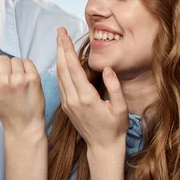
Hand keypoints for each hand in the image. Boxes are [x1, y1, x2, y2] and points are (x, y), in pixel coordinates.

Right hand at [0, 27, 44, 134]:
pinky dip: (27, 68)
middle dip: (4, 65)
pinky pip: (27, 61)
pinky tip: (26, 81)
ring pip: (15, 59)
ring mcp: (18, 80)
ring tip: (17, 83)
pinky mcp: (33, 79)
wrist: (24, 124)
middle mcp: (1, 81)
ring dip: (16, 68)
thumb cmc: (4, 108)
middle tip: (8, 81)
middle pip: (1, 57)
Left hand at [56, 27, 127, 179]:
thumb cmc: (115, 128)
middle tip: (59, 31)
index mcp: (86, 97)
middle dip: (60, 48)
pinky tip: (61, 61)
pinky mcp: (66, 106)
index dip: (67, 49)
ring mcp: (67, 103)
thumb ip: (114, 87)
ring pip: (59, 75)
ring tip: (59, 41)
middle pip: (63, 68)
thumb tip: (107, 68)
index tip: (64, 34)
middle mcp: (73, 99)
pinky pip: (60, 84)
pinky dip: (60, 69)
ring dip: (59, 57)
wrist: (102, 148)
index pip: (73, 68)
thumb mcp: (121, 107)